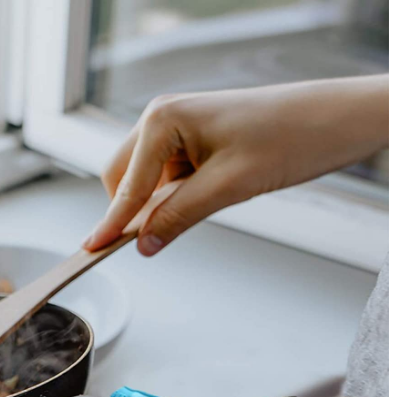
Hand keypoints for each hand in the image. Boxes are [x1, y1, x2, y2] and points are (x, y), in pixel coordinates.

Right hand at [83, 75, 387, 256]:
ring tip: (195, 211)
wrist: (335, 120)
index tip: (90, 249)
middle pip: (122, 178)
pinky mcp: (192, 142)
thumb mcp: (228, 186)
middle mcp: (162, 118)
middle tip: (146, 242)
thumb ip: (178, 217)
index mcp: (162, 119)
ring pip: (142, 180)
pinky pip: (165, 177)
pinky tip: (198, 201)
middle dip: (131, 210)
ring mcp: (176, 129)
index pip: (126, 185)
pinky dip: (171, 198)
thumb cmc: (289, 137)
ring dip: (155, 205)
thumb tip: (144, 245)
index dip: (111, 222)